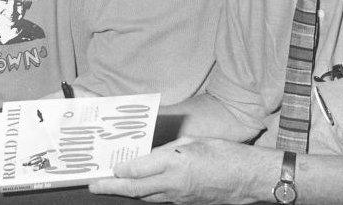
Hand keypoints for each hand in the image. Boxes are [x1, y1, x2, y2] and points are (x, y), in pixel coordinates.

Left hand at [89, 137, 269, 203]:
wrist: (248, 179)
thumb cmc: (224, 155)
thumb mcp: (192, 143)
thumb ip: (166, 150)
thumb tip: (144, 157)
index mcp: (175, 165)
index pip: (138, 170)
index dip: (119, 170)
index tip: (106, 168)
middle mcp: (173, 184)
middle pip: (136, 189)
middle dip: (112, 187)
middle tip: (94, 185)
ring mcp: (179, 198)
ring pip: (146, 197)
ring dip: (126, 192)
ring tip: (110, 186)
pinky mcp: (185, 203)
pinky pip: (159, 199)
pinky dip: (145, 194)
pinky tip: (138, 188)